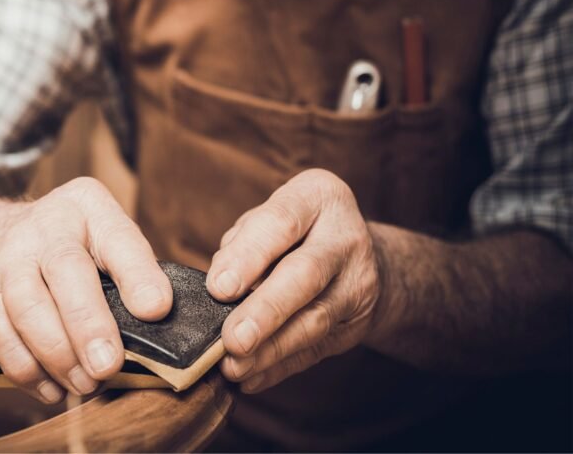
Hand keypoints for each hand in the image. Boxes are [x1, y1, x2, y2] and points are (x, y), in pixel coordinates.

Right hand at [0, 177, 172, 403]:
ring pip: (27, 306)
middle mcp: (45, 226)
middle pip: (66, 271)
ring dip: (57, 355)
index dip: (138, 275)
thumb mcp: (104, 238)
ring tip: (84, 384)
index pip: (117, 237)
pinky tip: (52, 388)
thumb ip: (131, 274)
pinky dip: (26, 369)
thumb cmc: (67, 245)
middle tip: (107, 366)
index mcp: (87, 207)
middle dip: (88, 324)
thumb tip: (156, 329)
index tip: (155, 310)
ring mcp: (8, 259)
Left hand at [207, 169, 382, 392]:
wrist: (359, 254)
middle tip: (232, 338)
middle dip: (266, 310)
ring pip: (314, 321)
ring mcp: (358, 284)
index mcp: (318, 197)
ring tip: (234, 366)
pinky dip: (280, 367)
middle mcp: (346, 238)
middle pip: (305, 276)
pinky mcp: (356, 324)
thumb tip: (218, 288)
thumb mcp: (270, 216)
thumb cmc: (294, 229)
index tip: (218, 287)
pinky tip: (251, 378)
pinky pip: (316, 350)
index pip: (282, 223)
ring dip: (270, 349)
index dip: (249, 256)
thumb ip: (242, 244)